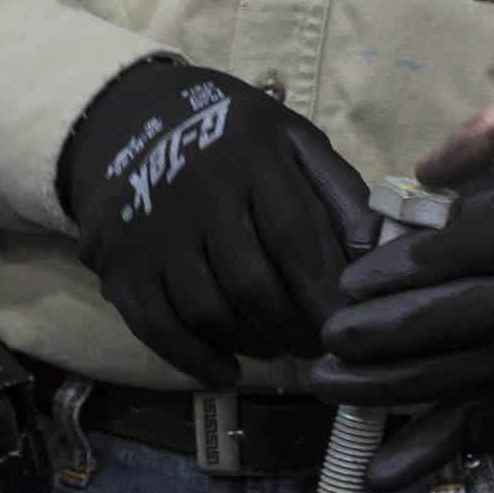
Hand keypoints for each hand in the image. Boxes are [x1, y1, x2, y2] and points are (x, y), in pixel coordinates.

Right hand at [57, 60, 374, 386]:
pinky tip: (228, 371)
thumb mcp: (291, 139)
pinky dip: (196, 360)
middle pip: (251, 282)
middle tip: (316, 344)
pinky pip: (158, 328)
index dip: (323, 287)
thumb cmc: (234, 137)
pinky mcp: (118, 265)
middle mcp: (197, 192)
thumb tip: (375, 250)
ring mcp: (152, 232)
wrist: (133, 121)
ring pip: (207, 310)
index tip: (349, 322)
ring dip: (252, 341)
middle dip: (292, 325)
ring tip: (278, 347)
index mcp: (251, 155)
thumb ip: (337, 189)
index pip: (294, 234)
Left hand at [309, 161, 493, 492]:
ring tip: (327, 381)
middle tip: (330, 335)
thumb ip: (439, 206)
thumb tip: (363, 236)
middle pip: (451, 319)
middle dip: (379, 332)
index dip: (394, 270)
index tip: (348, 282)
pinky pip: (475, 428)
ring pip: (453, 376)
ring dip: (381, 386)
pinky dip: (424, 454)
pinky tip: (376, 473)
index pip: (454, 254)